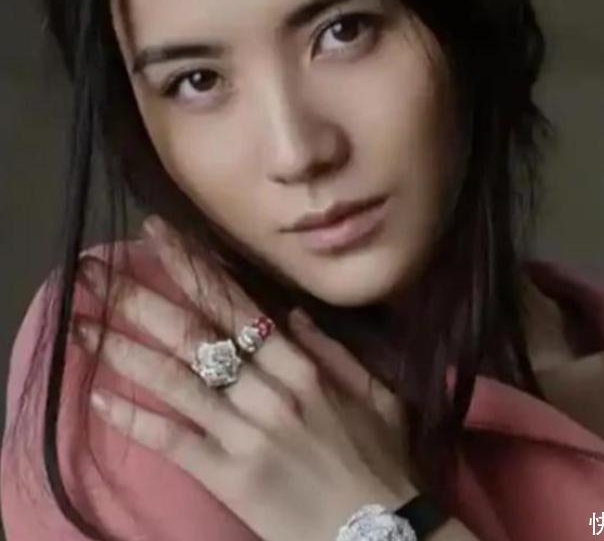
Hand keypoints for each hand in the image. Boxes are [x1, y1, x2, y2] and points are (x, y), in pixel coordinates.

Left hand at [72, 217, 418, 540]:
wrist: (378, 531)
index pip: (235, 304)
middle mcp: (267, 390)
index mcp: (301, 365)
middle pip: (195, 335)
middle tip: (96, 271)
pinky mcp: (227, 476)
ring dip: (124, 350)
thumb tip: (291, 311)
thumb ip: (333, 348)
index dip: (192, 268)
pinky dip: (135, 420)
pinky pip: (173, 442)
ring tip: (81, 323)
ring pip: (176, 381)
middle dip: (143, 298)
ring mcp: (244, 433)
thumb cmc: (379, 457)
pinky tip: (98, 397)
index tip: (156, 235)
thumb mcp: (374, 392)